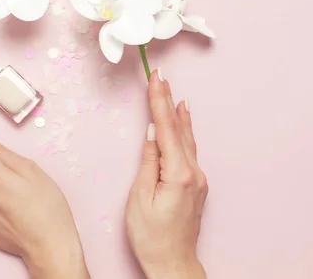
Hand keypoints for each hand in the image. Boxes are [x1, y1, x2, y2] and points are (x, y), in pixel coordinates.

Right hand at [125, 69, 207, 278]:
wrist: (172, 263)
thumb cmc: (150, 236)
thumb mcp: (140, 197)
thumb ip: (148, 162)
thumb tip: (151, 135)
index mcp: (178, 174)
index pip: (166, 129)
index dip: (159, 101)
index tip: (155, 79)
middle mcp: (193, 173)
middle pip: (178, 129)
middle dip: (167, 101)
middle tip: (160, 76)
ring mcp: (198, 179)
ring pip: (186, 138)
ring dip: (177, 114)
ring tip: (173, 93)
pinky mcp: (195, 184)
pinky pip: (189, 150)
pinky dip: (184, 131)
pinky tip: (183, 122)